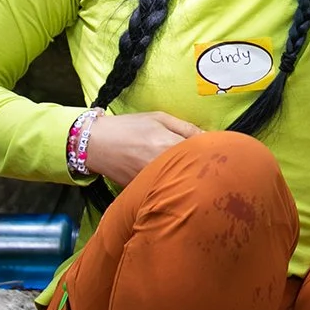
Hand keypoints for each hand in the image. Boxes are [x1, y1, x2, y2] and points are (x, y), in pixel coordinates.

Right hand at [85, 110, 201, 187]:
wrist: (96, 144)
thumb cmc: (129, 127)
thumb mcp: (159, 118)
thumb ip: (186, 127)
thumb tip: (210, 137)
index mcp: (168, 144)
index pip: (201, 151)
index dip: (211, 150)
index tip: (214, 149)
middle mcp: (162, 165)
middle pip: (193, 170)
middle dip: (202, 166)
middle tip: (205, 162)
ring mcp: (152, 181)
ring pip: (180, 182)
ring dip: (188, 177)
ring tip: (188, 171)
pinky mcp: (143, 191)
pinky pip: (164, 190)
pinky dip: (171, 186)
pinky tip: (171, 180)